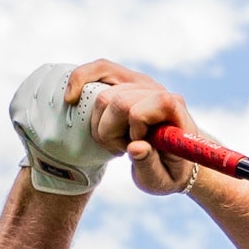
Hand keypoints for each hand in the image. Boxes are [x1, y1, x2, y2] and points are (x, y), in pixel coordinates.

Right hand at [66, 61, 201, 197]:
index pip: (140, 109)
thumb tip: (134, 147)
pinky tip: (71, 97)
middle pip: (117, 101)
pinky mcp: (125, 80)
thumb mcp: (161, 179)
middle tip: (123, 147)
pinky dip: (81, 80)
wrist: (176, 160)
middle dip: (111, 130)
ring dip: (101, 122)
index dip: (133, 129)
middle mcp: (157, 90)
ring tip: (116, 138)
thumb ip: (148, 165)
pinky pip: (100, 69)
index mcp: (173, 111)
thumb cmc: (168, 172)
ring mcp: (140, 83)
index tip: (137, 146)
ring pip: (103, 94)